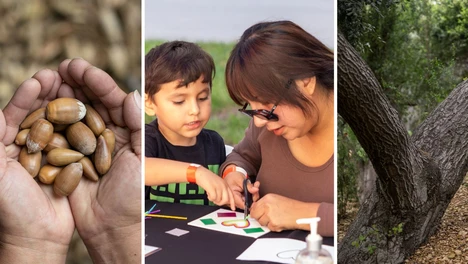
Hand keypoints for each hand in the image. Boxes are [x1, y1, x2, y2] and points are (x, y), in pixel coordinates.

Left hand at [0, 70, 74, 262]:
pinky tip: (93, 111)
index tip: (41, 78)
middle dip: (52, 91)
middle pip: (42, 111)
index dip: (27, 95)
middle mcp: (31, 145)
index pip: (17, 113)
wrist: (38, 235)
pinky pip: (79, 139)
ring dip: (70, 102)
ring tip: (79, 86)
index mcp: (9, 144)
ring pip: (62, 121)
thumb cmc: (11, 207)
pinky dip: (86, 123)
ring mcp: (53, 152)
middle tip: (64, 72)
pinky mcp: (72, 162)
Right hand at [58, 58, 140, 262]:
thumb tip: (131, 93)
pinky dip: (48, 118)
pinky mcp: (67, 158)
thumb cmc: (132, 195)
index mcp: (123, 130)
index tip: (80, 67)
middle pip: (89, 101)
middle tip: (62, 66)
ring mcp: (84, 144)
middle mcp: (103, 133)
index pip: (109, 99)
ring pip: (71, 113)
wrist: (113, 226)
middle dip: (76, 83)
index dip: (96, 81)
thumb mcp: (141, 159)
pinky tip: (39, 105)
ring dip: (60, 95)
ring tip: (48, 78)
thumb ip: (136, 126)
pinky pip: (57, 134)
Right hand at [196, 167, 235, 209]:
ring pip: (219, 200)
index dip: (233, 203)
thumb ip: (222, 190)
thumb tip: (223, 200)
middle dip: (220, 203)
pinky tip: (208, 194)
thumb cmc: (207, 178)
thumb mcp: (218, 183)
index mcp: (225, 184)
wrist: (200, 173)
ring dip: (214, 200)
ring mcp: (218, 186)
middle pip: (226, 200)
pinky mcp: (212, 188)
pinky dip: (210, 198)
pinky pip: (213, 198)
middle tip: (215, 201)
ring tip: (210, 195)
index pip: (231, 195)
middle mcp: (223, 185)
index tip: (233, 208)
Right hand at [224, 170, 259, 208]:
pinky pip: (249, 197)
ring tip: (255, 185)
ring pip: (249, 200)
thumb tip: (256, 190)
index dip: (251, 204)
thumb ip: (248, 186)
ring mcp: (239, 199)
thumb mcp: (241, 180)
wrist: (231, 174)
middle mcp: (235, 200)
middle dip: (254, 196)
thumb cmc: (233, 176)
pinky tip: (254, 185)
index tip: (257, 200)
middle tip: (256, 188)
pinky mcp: (242, 197)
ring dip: (254, 193)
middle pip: (247, 203)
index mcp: (233, 196)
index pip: (242, 205)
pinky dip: (252, 192)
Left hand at [250, 193, 314, 231]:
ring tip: (277, 219)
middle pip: (255, 215)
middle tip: (269, 218)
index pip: (254, 207)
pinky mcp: (273, 223)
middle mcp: (267, 205)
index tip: (259, 214)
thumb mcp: (277, 200)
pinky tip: (281, 222)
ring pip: (261, 222)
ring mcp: (270, 214)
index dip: (256, 212)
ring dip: (268, 223)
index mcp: (267, 198)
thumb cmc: (292, 207)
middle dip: (260, 218)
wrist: (302, 213)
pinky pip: (269, 228)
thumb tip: (254, 208)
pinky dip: (274, 227)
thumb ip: (265, 203)